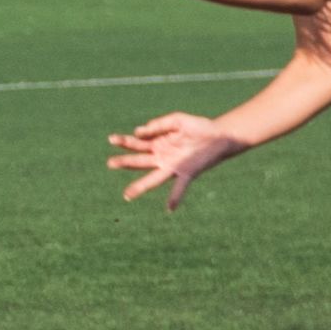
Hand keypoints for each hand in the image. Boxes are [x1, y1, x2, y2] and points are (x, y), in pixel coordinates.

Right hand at [107, 112, 248, 206]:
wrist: (220, 135)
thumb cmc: (198, 127)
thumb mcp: (176, 120)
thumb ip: (158, 125)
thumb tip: (138, 131)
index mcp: (157, 144)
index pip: (136, 144)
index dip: (124, 141)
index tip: (111, 139)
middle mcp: (162, 158)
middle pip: (139, 161)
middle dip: (124, 162)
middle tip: (110, 163)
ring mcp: (173, 167)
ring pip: (153, 178)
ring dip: (140, 187)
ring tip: (127, 195)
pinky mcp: (188, 172)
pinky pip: (180, 187)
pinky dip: (175, 198)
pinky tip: (170, 208)